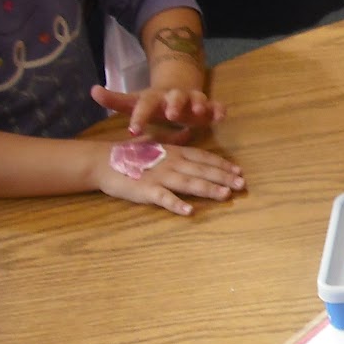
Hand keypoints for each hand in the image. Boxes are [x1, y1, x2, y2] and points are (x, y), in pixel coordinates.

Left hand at [92, 83, 225, 139]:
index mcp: (155, 97)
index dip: (139, 117)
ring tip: (201, 112)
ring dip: (200, 104)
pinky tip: (221, 116)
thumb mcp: (135, 102)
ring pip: (198, 98)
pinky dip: (219, 109)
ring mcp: (193, 99)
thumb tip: (92, 90)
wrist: (179, 88)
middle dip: (174, 105)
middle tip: (171, 115)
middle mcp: (174, 96)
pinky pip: (215, 106)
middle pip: (175, 97)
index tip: (132, 130)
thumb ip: (115, 100)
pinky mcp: (208, 106)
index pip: (145, 105)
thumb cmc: (154, 103)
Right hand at [94, 140, 245, 215]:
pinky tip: (189, 211)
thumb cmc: (129, 153)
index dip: (221, 164)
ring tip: (225, 195)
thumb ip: (174, 140)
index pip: (203, 158)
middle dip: (223, 177)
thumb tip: (188, 132)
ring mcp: (159, 176)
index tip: (239, 171)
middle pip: (202, 170)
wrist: (101, 161)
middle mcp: (171, 163)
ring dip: (208, 189)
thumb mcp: (154, 142)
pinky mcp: (146, 190)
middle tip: (242, 185)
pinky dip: (176, 204)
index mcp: (175, 152)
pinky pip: (163, 198)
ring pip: (188, 183)